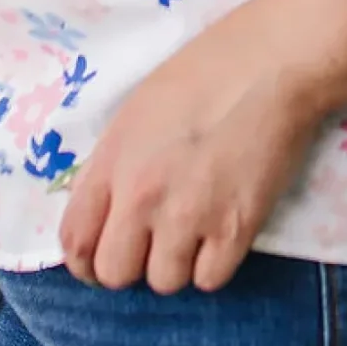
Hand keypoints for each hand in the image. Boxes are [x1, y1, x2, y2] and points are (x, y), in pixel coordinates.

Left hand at [58, 5, 324, 295]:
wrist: (271, 64)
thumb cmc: (204, 73)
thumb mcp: (137, 112)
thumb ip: (114, 165)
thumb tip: (108, 210)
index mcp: (112, 162)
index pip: (75, 241)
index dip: (85, 263)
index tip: (101, 262)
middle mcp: (141, 196)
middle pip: (115, 273)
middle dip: (131, 265)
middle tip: (153, 245)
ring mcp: (188, 216)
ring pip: (164, 282)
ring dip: (177, 263)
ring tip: (195, 231)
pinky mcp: (236, 229)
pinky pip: (210, 280)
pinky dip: (216, 264)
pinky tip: (223, 233)